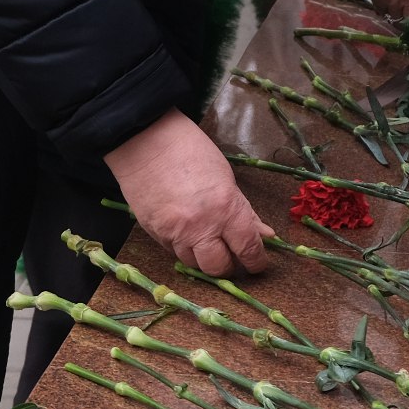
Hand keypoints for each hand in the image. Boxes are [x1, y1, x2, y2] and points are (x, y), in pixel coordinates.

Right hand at [104, 109, 272, 275]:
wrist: (144, 141)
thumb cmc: (191, 150)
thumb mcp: (226, 177)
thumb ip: (245, 211)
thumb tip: (264, 235)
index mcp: (226, 208)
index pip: (248, 248)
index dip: (257, 261)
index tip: (258, 263)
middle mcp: (201, 227)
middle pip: (219, 267)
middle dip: (229, 266)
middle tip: (233, 256)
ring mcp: (174, 233)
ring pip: (194, 264)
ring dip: (205, 257)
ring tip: (208, 242)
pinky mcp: (154, 233)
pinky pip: (174, 251)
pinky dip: (184, 247)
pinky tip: (187, 233)